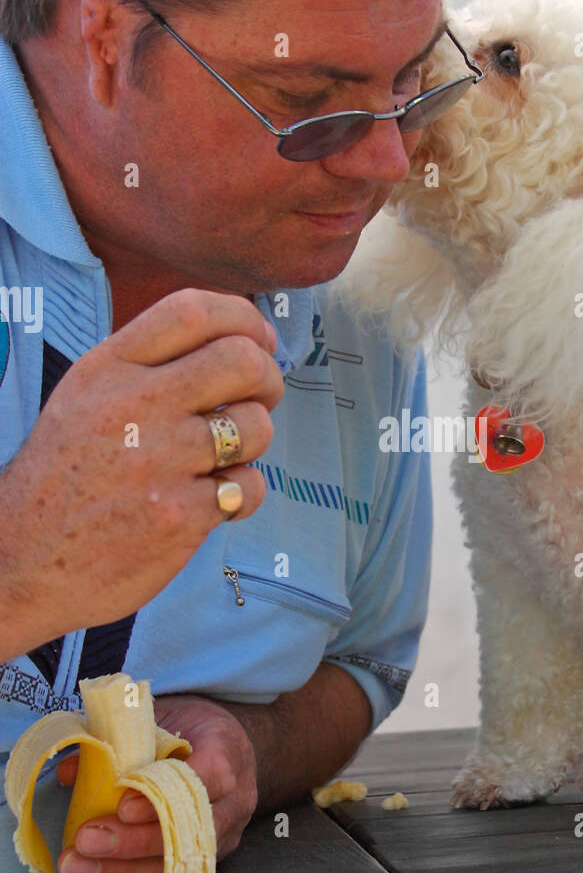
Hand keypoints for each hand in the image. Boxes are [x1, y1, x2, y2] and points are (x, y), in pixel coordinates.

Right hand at [0, 289, 284, 662]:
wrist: (23, 562)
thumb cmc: (64, 479)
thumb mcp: (83, 399)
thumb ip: (146, 365)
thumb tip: (235, 340)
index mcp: (107, 369)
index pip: (192, 310)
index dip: (244, 318)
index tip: (260, 340)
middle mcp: (134, 406)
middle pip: (241, 360)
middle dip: (268, 378)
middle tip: (258, 399)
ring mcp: (159, 461)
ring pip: (256, 426)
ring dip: (253, 441)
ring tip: (224, 456)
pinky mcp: (181, 515)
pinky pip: (249, 487)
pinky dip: (242, 494)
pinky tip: (212, 500)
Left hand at [54, 694, 258, 872]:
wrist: (230, 748)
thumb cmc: (193, 728)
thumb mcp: (162, 717)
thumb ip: (121, 740)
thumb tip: (69, 771)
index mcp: (227, 755)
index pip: (202, 782)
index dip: (162, 799)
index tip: (122, 807)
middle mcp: (232, 804)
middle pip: (189, 835)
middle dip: (132, 845)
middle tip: (85, 841)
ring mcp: (223, 840)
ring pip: (177, 871)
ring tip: (74, 870)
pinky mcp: (204, 865)